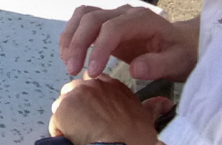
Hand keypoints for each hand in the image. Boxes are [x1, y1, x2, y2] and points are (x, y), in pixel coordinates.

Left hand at [49, 75, 169, 144]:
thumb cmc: (133, 137)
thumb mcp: (147, 118)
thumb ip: (153, 107)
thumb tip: (166, 103)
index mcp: (111, 85)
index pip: (94, 85)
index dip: (93, 101)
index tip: (96, 113)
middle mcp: (93, 84)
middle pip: (76, 94)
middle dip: (78, 109)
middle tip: (89, 126)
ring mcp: (76, 93)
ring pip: (64, 106)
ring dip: (69, 120)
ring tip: (83, 133)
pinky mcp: (63, 107)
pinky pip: (56, 121)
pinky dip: (62, 131)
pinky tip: (74, 138)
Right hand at [59, 5, 197, 81]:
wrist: (185, 44)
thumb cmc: (183, 54)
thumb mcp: (179, 63)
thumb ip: (159, 66)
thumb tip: (134, 70)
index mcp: (142, 20)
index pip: (112, 28)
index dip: (98, 48)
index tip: (92, 72)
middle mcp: (125, 13)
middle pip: (92, 18)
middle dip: (78, 43)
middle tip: (72, 70)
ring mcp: (115, 16)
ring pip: (83, 16)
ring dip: (71, 37)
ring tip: (67, 62)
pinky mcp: (107, 24)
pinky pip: (84, 22)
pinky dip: (73, 36)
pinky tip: (70, 55)